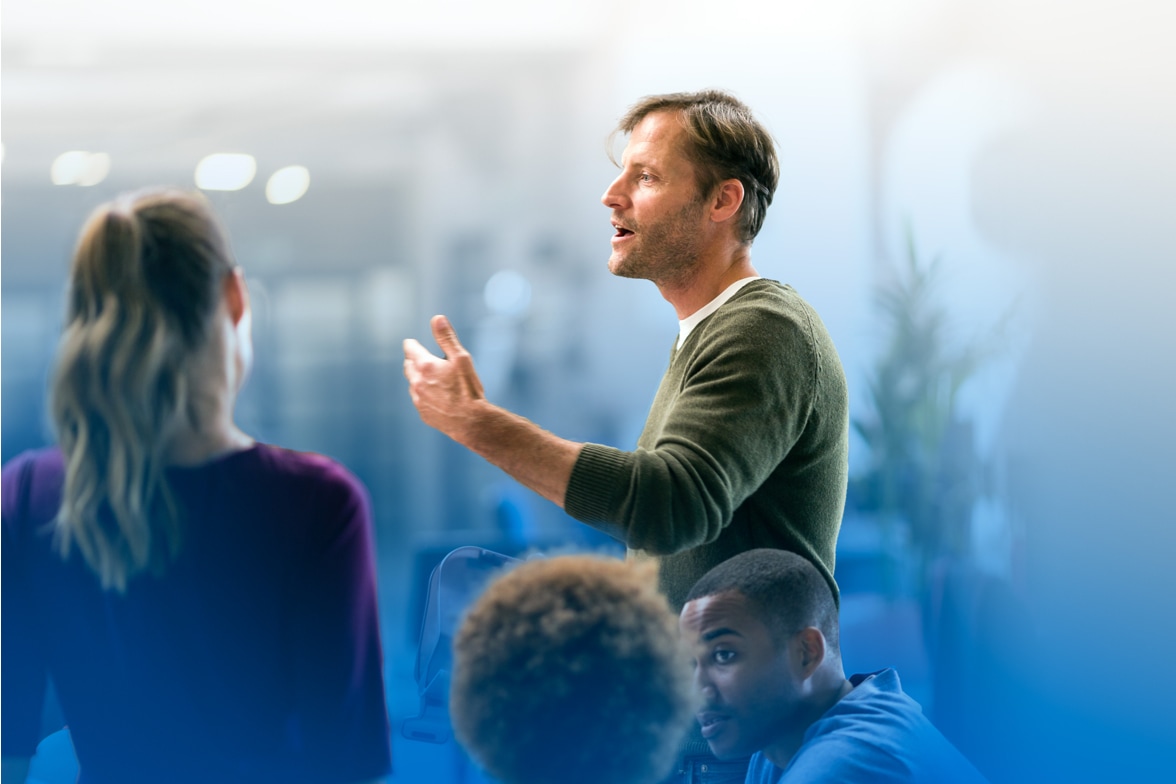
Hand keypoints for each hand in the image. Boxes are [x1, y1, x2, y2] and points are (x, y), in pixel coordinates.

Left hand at [403, 315, 485, 441]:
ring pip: (412, 383)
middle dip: (414, 360)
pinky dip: (424, 394)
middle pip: (408, 365)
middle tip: (425, 359)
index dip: (413, 344)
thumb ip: (447, 338)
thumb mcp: (461, 359)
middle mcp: (416, 382)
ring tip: (434, 379)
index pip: (410, 348)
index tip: (413, 343)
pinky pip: (418, 399)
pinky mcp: (422, 412)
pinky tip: (437, 396)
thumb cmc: (468, 389)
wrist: (471, 422)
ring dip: (419, 378)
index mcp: (425, 366)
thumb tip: (437, 318)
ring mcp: (418, 399)